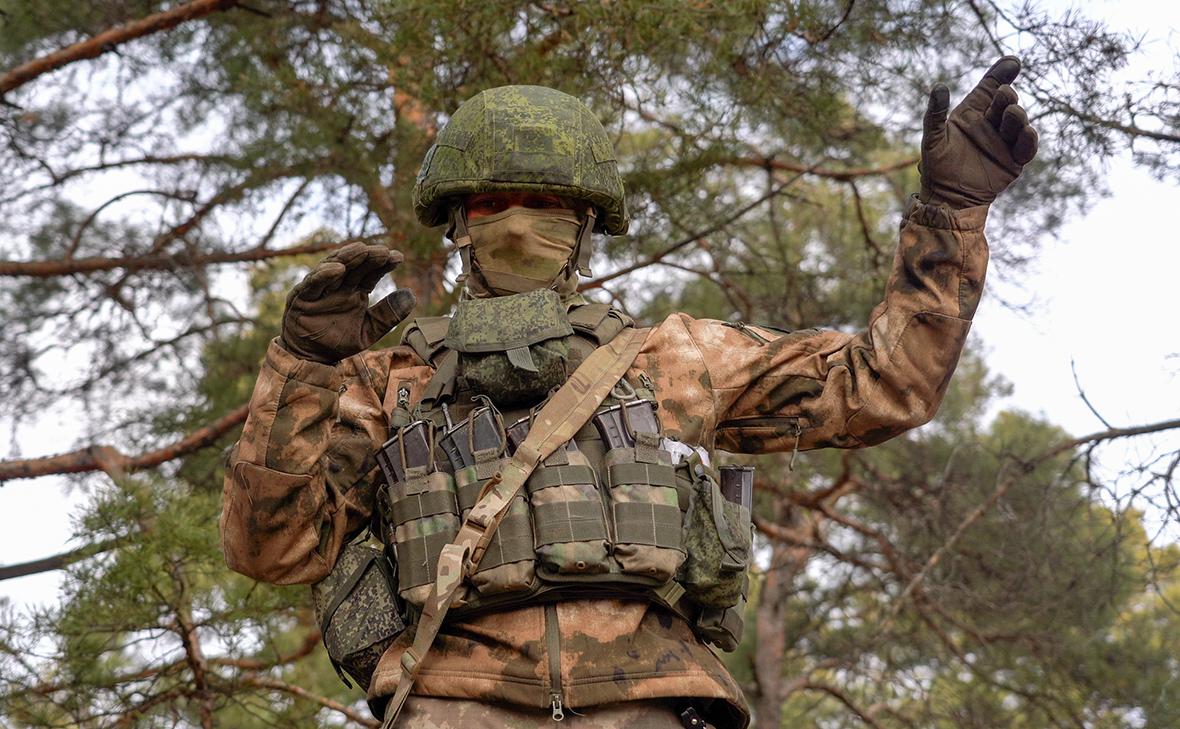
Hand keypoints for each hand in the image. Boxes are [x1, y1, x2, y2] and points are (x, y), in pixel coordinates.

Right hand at [281, 243, 415, 362]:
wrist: (311, 358)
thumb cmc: (338, 342)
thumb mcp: (368, 331)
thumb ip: (388, 315)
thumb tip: (412, 295)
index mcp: (355, 291)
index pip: (371, 273)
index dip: (384, 264)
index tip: (399, 257)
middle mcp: (339, 286)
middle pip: (354, 266)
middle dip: (368, 257)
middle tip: (383, 251)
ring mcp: (321, 289)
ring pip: (333, 268)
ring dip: (348, 257)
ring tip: (363, 249)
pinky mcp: (302, 297)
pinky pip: (312, 283)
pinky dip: (323, 275)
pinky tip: (337, 268)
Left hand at [920, 56, 1038, 208]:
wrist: (947, 197)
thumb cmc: (937, 166)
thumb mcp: (933, 138)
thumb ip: (935, 114)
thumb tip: (939, 87)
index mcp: (973, 113)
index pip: (990, 87)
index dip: (1001, 73)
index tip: (1012, 62)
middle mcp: (992, 123)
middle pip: (1006, 102)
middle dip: (1007, 96)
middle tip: (1003, 95)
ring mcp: (1005, 140)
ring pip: (1018, 121)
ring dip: (1017, 115)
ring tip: (1011, 113)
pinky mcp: (1015, 159)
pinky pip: (1027, 146)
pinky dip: (1028, 139)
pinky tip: (1026, 132)